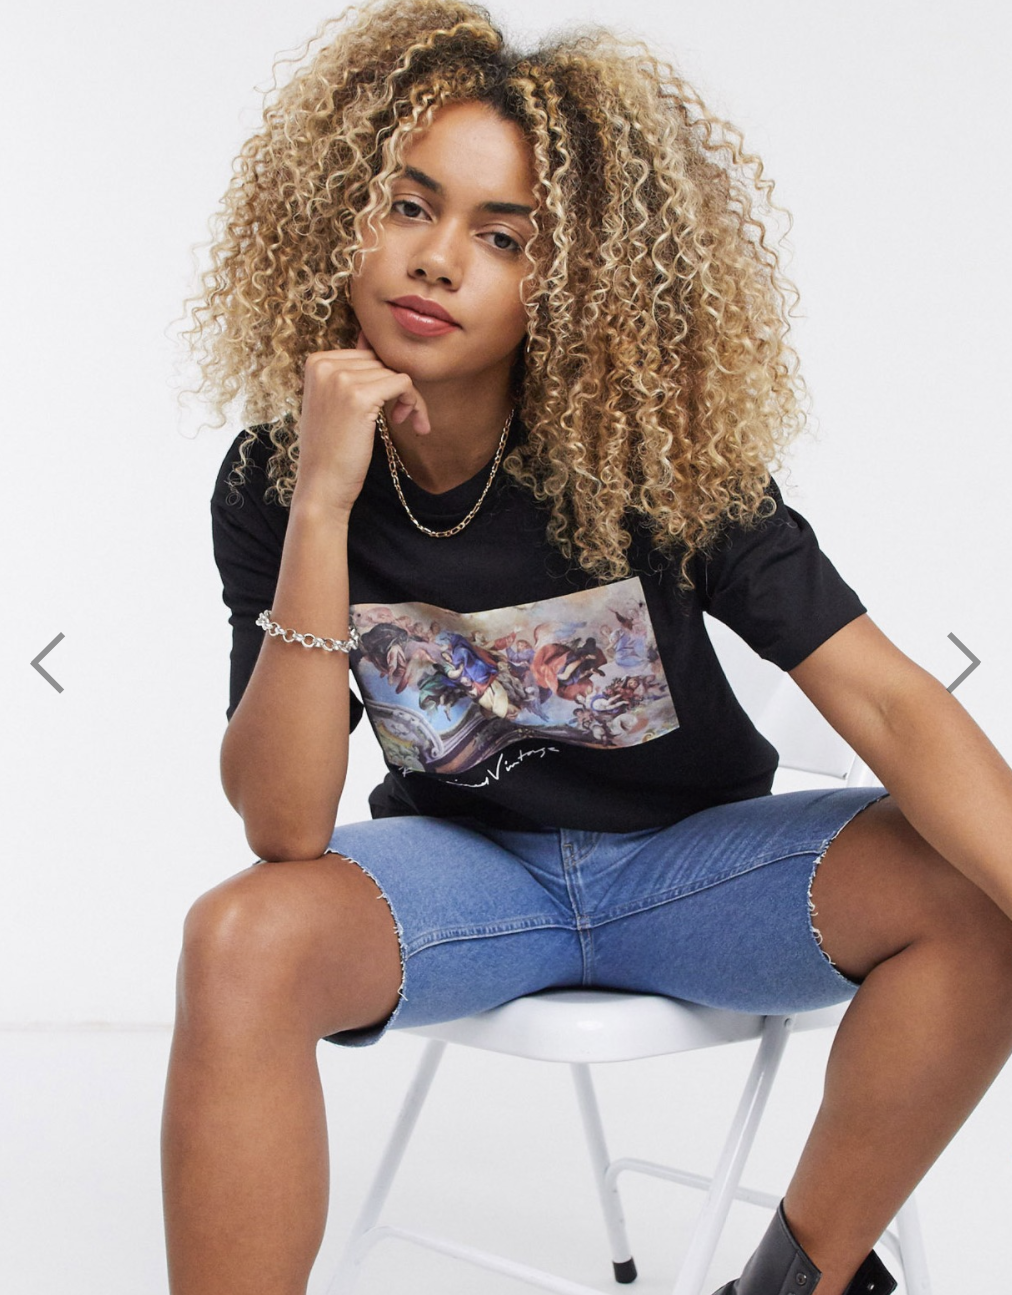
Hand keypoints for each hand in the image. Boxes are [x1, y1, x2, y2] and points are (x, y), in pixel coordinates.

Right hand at [292, 328, 430, 515]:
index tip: (388, 406)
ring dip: (410, 399)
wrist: (322, 485)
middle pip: (382, 361)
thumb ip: (349, 371)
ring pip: (396, 372)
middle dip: (398, 387)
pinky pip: (404, 384)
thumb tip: (368, 336)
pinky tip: (412, 423)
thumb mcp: (333, 402)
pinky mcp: (360, 397)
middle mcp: (325, 365)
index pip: (367, 354)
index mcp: (316, 362)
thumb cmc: (331, 449)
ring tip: (404, 422)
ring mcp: (340, 379)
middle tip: (401, 417)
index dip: (384, 379)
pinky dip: (415, 403)